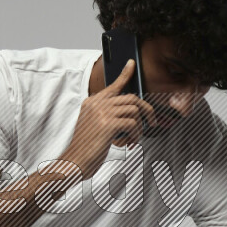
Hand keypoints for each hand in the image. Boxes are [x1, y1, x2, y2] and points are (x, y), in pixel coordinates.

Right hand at [63, 58, 157, 179]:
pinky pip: (133, 124)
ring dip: (139, 127)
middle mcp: (96, 104)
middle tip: (151, 122)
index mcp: (92, 102)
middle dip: (146, 110)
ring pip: (134, 111)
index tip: (132, 64)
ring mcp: (102, 113)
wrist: (75, 162)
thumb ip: (107, 115)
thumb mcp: (94, 126)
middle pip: (131, 98)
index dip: (124, 74)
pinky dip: (135, 135)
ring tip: (133, 138)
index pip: (113, 85)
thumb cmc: (86, 148)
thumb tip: (130, 113)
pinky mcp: (108, 124)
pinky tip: (128, 143)